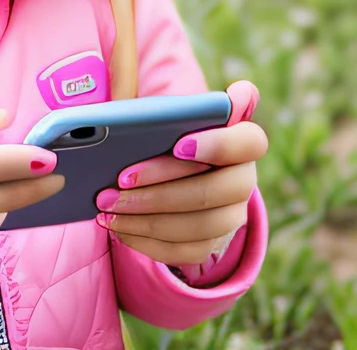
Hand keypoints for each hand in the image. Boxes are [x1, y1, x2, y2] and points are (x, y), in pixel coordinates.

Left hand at [95, 80, 264, 265]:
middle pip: (215, 190)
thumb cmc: (167, 137)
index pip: (250, 142)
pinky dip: (147, 242)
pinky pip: (185, 252)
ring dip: (147, 218)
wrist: (174, 176)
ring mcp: (233, 215)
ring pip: (199, 226)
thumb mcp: (168, 118)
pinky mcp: (214, 244)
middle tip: (118, 182)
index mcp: (243, 140)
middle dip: (162, 188)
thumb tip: (174, 104)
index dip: (218, 144)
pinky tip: (117, 228)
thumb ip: (172, 111)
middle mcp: (245, 179)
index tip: (178, 143)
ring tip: (106, 207)